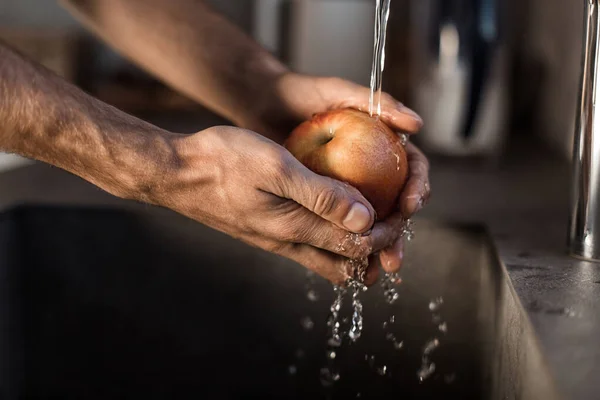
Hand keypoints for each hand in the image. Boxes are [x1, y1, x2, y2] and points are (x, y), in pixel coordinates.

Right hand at [151, 126, 407, 284]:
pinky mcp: (267, 231)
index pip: (357, 248)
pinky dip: (332, 236)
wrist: (178, 173)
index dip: (387, 235)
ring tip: (372, 220)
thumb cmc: (223, 161)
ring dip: (355, 247)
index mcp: (296, 229)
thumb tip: (365, 219)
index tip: (402, 209)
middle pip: (346, 265)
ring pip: (328, 259)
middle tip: (393, 220)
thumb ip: (321, 195)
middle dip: (376, 249)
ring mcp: (276, 240)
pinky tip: (335, 211)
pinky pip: (309, 245)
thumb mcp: (276, 167)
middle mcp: (289, 243)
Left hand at [248, 73, 430, 276]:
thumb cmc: (303, 93)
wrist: (263, 103)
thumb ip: (378, 103)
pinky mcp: (322, 197)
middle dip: (397, 232)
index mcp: (382, 143)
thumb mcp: (340, 92)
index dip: (417, 187)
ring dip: (375, 247)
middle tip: (393, 255)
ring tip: (375, 271)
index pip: (411, 168)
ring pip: (368, 220)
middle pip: (394, 203)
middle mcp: (369, 167)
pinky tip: (346, 268)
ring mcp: (346, 185)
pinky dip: (344, 246)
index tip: (410, 205)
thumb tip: (418, 124)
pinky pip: (338, 224)